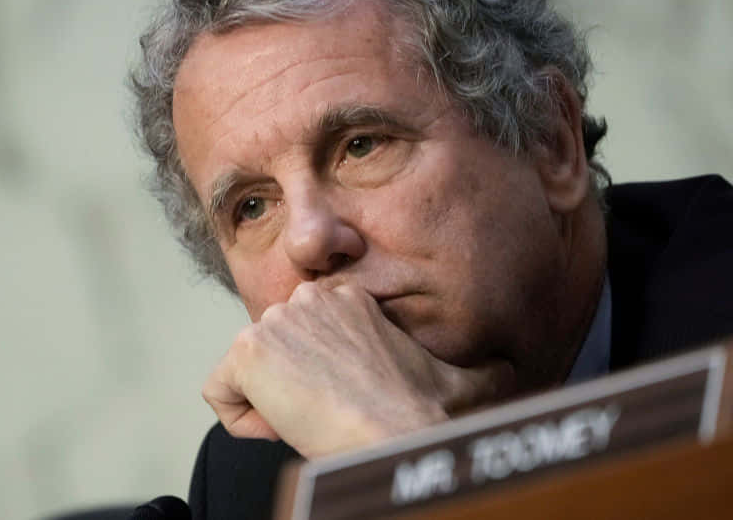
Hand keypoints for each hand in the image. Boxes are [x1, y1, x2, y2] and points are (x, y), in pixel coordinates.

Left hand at [202, 282, 514, 457]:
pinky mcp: (248, 350)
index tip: (346, 401)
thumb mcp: (463, 380)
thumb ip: (483, 366)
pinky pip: (219, 393)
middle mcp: (309, 298)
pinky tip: (283, 427)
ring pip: (247, 372)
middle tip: (328, 413)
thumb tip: (513, 369)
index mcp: (349, 298)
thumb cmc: (425, 414)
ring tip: (312, 419)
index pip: (305, 338)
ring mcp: (276, 321)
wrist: (397, 434)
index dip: (321, 378)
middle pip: (274, 352)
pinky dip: (244, 421)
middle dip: (291, 387)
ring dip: (272, 405)